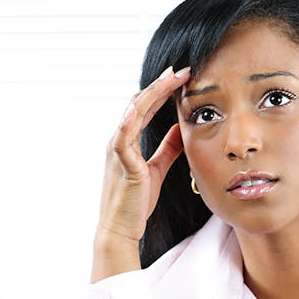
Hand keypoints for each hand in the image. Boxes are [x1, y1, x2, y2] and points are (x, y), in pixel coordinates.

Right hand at [92, 66, 190, 281]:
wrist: (121, 228)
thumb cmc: (136, 202)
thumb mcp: (157, 169)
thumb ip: (167, 148)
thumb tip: (179, 129)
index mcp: (127, 141)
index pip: (144, 108)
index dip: (161, 91)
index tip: (180, 77)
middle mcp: (119, 140)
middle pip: (139, 104)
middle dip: (160, 85)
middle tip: (181, 69)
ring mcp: (117, 150)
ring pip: (133, 112)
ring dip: (152, 93)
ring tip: (171, 78)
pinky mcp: (121, 163)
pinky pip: (123, 136)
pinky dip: (131, 119)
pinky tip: (141, 105)